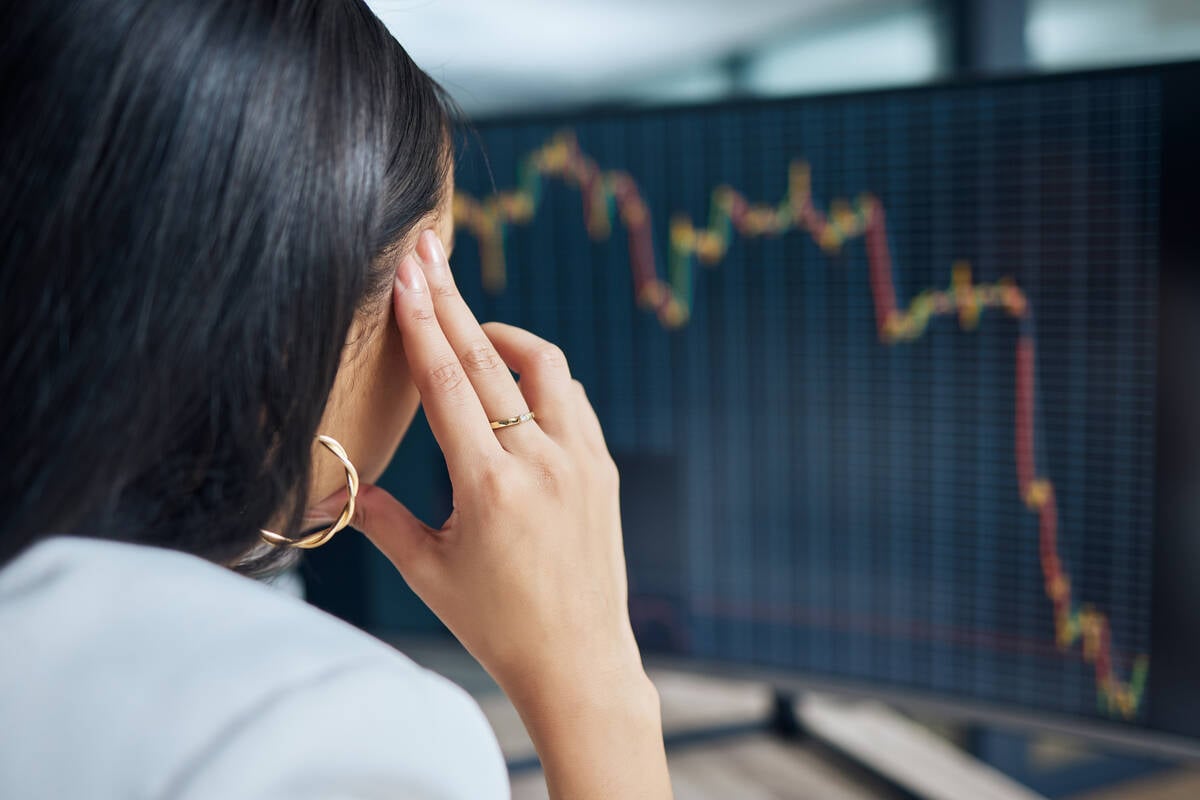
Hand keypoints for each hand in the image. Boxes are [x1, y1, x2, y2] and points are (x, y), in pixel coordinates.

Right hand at [346, 230, 644, 706]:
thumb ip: (379, 518)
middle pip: (489, 358)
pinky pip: (571, 398)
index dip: (422, 322)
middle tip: (426, 249)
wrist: (579, 660)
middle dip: (451, 299)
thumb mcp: (428, 573)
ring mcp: (581, 460)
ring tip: (467, 323)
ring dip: (502, 335)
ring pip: (543, 367)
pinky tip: (515, 377)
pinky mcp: (602, 467)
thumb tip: (335, 483)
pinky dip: (540, 376)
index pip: (448, 383)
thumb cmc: (497, 625)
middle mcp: (541, 462)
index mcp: (490, 486)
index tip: (407, 273)